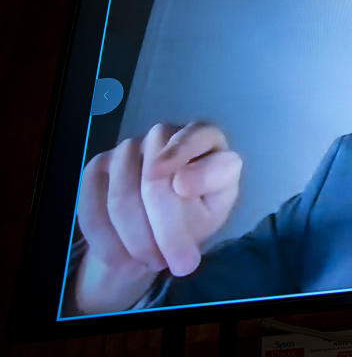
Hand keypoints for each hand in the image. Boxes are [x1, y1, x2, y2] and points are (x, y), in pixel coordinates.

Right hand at [74, 122, 240, 311]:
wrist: (158, 230)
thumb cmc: (198, 212)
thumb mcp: (214, 209)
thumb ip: (208, 192)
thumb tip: (181, 182)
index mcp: (206, 138)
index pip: (197, 139)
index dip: (187, 160)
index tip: (183, 189)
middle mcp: (166, 134)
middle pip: (155, 177)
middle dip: (165, 228)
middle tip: (175, 263)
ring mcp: (130, 147)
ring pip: (122, 193)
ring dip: (136, 237)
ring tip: (152, 261)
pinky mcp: (100, 165)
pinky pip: (92, 200)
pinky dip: (105, 236)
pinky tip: (120, 257)